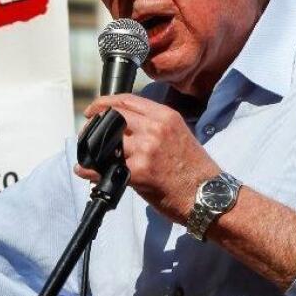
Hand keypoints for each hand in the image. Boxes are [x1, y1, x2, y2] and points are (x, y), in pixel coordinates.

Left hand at [75, 95, 218, 223]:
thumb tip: (127, 127)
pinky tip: (86, 171)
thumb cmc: (196, 170)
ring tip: (90, 153)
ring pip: (108, 141)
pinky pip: (106, 168)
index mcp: (165, 116)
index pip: (127, 100)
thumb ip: (154, 126)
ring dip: (93, 147)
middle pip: (114, 116)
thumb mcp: (179, 134)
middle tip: (87, 130)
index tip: (93, 109)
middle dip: (95, 122)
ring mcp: (146, 150)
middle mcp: (155, 129)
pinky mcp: (140, 173)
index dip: (104, 102)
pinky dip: (91, 170)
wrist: (209, 196)